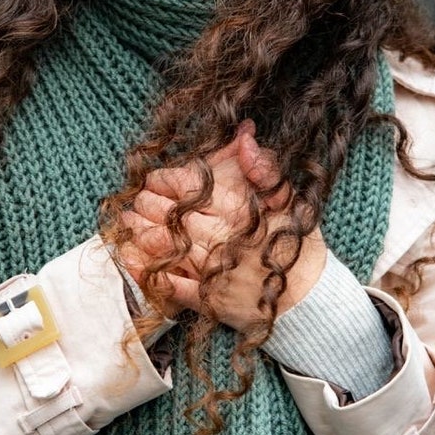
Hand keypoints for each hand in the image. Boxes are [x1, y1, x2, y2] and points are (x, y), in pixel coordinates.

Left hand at [119, 122, 325, 332]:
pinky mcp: (206, 299)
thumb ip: (264, 168)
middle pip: (168, 214)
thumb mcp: (288, 200)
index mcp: (238, 209)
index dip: (164, 180)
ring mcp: (212, 271)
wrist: (307, 298)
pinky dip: (144, 271)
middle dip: (145, 205)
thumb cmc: (295, 244)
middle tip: (135, 201)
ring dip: (138, 233)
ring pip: (163, 247)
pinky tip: (129, 258)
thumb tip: (245, 135)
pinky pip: (167, 285)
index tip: (153, 180)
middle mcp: (221, 237)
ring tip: (127, 223)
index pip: (188, 186)